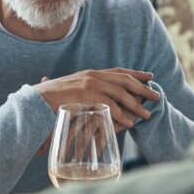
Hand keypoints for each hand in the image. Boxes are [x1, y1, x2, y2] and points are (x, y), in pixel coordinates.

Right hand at [34, 69, 158, 130]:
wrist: (36, 100)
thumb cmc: (51, 99)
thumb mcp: (71, 90)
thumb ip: (85, 92)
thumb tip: (94, 99)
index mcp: (91, 73)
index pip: (119, 71)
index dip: (136, 73)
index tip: (150, 77)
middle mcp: (93, 75)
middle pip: (125, 80)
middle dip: (143, 88)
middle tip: (157, 96)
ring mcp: (90, 84)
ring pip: (120, 93)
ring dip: (136, 105)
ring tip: (147, 115)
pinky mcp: (86, 95)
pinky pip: (109, 105)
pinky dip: (122, 115)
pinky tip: (130, 122)